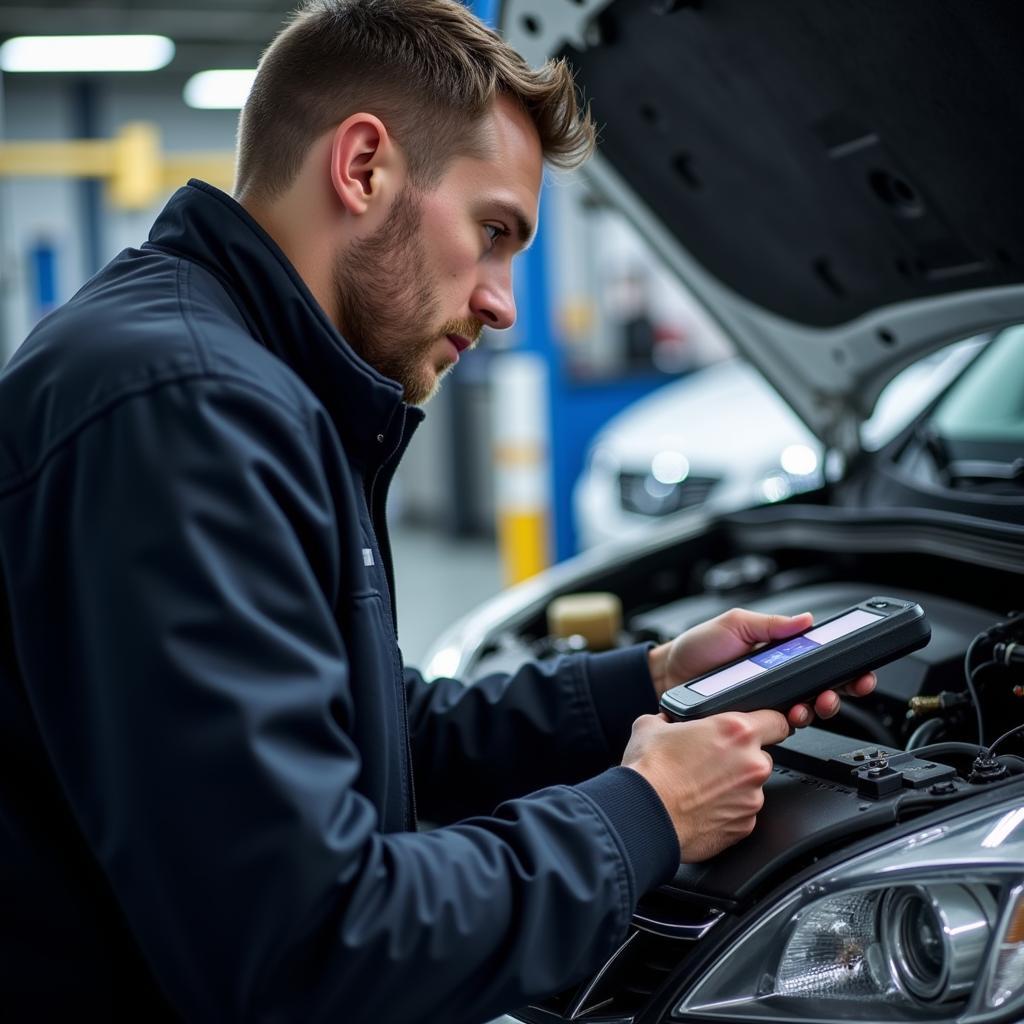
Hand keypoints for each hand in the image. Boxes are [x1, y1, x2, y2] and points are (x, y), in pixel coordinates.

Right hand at [622, 709, 788, 861]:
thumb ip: (670, 720)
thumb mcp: (650, 726)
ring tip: (699, 788)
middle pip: (762, 756)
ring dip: (732, 786)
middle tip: (712, 762)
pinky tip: (701, 807)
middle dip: (741, 758)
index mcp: (736, 731)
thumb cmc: (649, 773)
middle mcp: (752, 764)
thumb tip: (667, 722)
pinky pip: (742, 813)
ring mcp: (752, 798)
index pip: (777, 720)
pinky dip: (726, 810)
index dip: (769, 723)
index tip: (763, 728)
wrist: (643, 816)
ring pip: (751, 787)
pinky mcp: (745, 827)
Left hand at [647, 608, 876, 727]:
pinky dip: (792, 723)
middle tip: (850, 687)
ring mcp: (767, 703)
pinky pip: (781, 727)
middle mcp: (778, 681)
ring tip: (817, 701)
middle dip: (843, 690)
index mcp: (778, 655)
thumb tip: (805, 620)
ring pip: (807, 712)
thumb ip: (771, 624)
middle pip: (823, 689)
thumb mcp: (735, 624)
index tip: (862, 667)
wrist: (667, 676)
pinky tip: (793, 715)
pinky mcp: (753, 722)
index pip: (820, 661)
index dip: (845, 666)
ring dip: (820, 707)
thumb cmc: (698, 648)